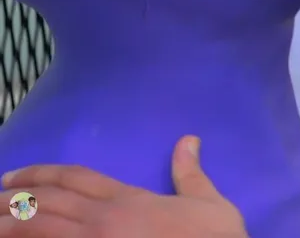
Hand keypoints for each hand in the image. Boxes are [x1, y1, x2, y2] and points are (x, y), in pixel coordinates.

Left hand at [0, 135, 246, 237]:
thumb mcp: (210, 202)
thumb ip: (190, 172)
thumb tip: (188, 140)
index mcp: (129, 199)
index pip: (74, 177)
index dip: (39, 174)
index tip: (12, 177)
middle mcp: (104, 220)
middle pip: (46, 201)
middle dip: (12, 198)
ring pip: (39, 228)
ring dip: (9, 223)